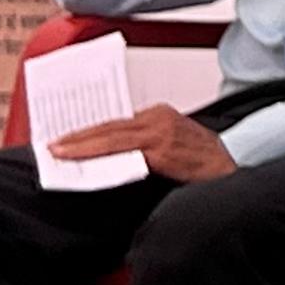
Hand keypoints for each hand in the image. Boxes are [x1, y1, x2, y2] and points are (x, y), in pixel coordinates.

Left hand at [51, 105, 233, 183]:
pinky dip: (102, 154)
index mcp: (160, 115)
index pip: (115, 122)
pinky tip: (86, 161)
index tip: (65, 138)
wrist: (232, 169)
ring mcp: (161, 132)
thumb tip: (110, 157)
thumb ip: (144, 147)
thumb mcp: (171, 147)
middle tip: (52, 145)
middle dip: (78, 137)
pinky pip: (125, 151)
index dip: (88, 131)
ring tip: (60, 152)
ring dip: (83, 145)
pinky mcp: (163, 149)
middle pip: (110, 126)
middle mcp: (159, 117)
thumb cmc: (203, 162)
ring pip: (113, 136)